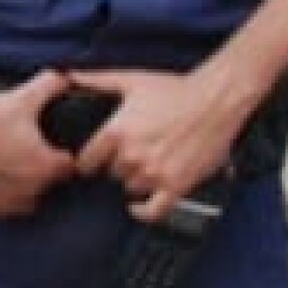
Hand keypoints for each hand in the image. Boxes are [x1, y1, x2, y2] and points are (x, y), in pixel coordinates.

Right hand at [0, 70, 75, 218]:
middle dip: (44, 168)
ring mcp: (9, 203)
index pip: (69, 166)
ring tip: (13, 162)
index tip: (51, 144)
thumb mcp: (24, 95)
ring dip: (26, 185)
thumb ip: (52, 84)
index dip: (61, 153)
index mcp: (47, 168)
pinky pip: (6, 206)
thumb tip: (67, 78)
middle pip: (50, 183)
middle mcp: (31, 192)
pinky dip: (5, 194)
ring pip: (29, 198)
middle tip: (29, 149)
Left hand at [71, 69, 253, 222]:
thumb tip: (71, 76)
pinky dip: (145, 212)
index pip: (86, 161)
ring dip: (136, 180)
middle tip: (133, 151)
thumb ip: (97, 80)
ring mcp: (154, 174)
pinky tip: (140, 207)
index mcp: (117, 132)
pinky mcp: (176, 186)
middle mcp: (132, 156)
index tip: (94, 159)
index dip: (90, 160)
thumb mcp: (132, 80)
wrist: (216, 100)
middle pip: (111, 174)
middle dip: (119, 164)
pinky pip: (154, 211)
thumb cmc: (177, 89)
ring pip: (131, 189)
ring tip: (148, 163)